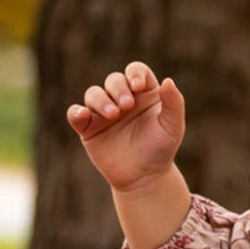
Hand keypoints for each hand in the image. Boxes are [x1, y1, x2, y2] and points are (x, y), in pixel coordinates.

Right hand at [67, 62, 185, 193]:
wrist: (144, 177)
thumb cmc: (161, 149)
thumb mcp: (173, 127)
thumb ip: (174, 104)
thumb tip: (168, 81)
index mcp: (143, 93)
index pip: (136, 71)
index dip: (135, 73)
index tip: (138, 86)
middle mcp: (122, 99)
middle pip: (114, 80)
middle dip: (118, 88)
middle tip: (126, 105)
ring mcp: (103, 112)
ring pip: (94, 94)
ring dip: (100, 100)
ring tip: (112, 114)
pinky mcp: (88, 128)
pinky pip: (75, 114)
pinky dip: (76, 112)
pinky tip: (82, 115)